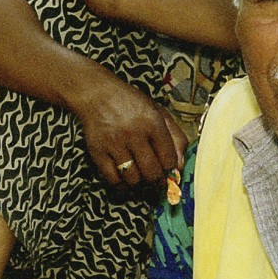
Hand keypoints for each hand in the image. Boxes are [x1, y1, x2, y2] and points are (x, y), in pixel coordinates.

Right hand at [71, 71, 185, 185]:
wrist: (97, 93)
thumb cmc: (131, 104)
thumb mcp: (158, 112)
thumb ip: (175, 137)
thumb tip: (180, 166)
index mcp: (152, 122)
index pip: (168, 159)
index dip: (171, 170)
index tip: (168, 171)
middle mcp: (134, 133)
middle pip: (151, 172)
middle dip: (157, 180)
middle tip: (156, 179)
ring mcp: (114, 144)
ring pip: (133, 178)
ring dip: (139, 182)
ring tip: (140, 176)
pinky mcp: (97, 151)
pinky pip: (112, 179)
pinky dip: (121, 185)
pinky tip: (125, 179)